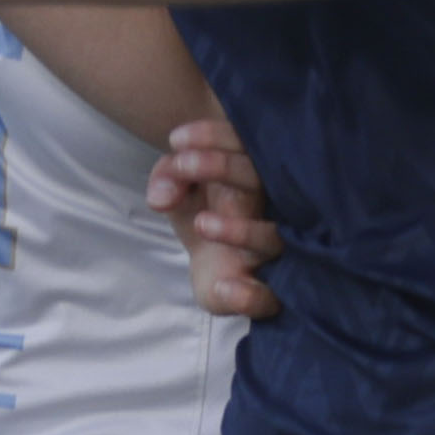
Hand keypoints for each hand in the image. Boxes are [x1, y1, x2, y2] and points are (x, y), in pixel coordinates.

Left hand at [148, 118, 281, 320]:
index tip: (176, 140)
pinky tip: (224, 286)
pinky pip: (270, 297)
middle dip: (220, 166)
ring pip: (273, 238)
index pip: (243, 145)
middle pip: (260, 180)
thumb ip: (168, 178)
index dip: (213, 137)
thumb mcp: (179, 188)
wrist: (218, 272)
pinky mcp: (268, 293)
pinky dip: (250, 295)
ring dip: (240, 230)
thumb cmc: (206, 216)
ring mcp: (272, 252)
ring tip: (200, 223)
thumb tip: (161, 197)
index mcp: (250, 178)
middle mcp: (270, 210)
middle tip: (181, 164)